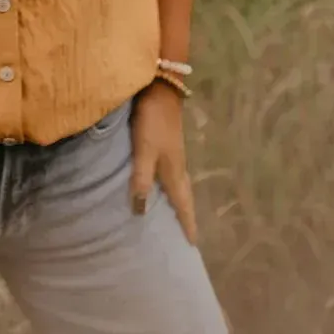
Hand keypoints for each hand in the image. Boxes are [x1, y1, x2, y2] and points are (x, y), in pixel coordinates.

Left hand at [130, 80, 197, 244]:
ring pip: (179, 184)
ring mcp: (174, 153)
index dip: (187, 222)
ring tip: (175, 215)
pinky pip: (172, 173)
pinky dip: (171, 185)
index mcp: (174, 171)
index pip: (183, 203)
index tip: (192, 243)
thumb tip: (141, 211)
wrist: (160, 90)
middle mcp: (178, 165)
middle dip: (186, 214)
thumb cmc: (152, 122)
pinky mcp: (167, 144)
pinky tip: (162, 184)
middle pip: (184, 195)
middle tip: (185, 233)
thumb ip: (142, 178)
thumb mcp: (144, 151)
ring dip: (179, 200)